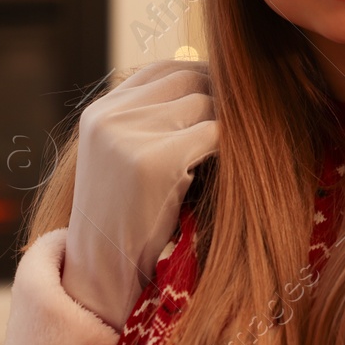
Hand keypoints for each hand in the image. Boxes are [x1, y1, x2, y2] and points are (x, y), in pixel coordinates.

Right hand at [62, 60, 217, 327]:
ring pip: (206, 104)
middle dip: (221, 100)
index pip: (165, 68)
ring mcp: (129, 137)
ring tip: (236, 150)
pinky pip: (214, 133)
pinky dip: (229, 147)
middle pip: (191, 80)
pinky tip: (230, 167)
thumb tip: (215, 81)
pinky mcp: (155, 161)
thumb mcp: (125, 156)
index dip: (202, 78)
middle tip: (245, 125)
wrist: (102, 276)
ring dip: (228, 125)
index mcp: (100, 112)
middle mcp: (110, 117)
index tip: (227, 101)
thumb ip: (153, 118)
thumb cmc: (127, 218)